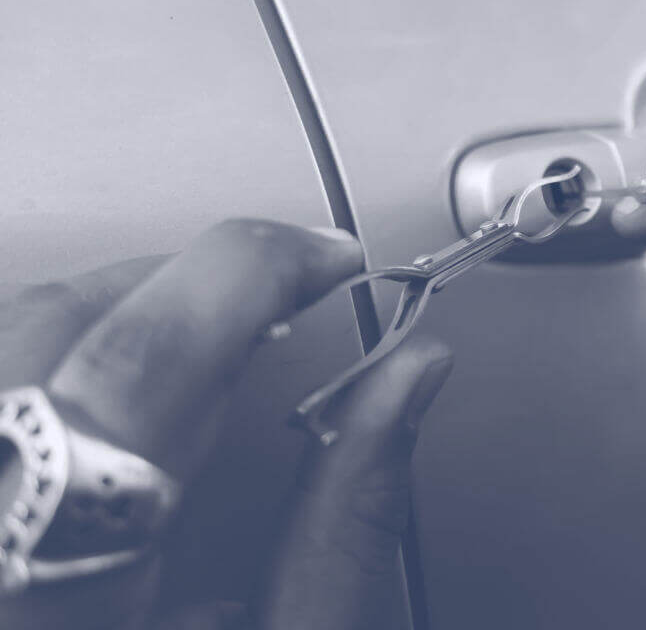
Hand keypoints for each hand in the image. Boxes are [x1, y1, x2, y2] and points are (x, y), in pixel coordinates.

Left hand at [0, 219, 452, 629]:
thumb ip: (349, 505)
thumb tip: (410, 376)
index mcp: (66, 582)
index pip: (144, 355)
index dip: (250, 271)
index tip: (327, 260)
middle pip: (64, 319)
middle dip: (195, 283)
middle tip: (286, 301)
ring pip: (9, 330)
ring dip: (120, 310)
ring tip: (208, 344)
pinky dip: (59, 353)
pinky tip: (119, 402)